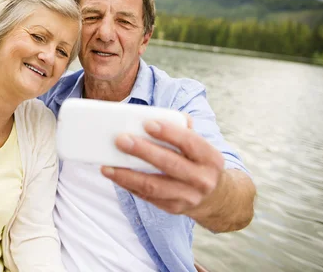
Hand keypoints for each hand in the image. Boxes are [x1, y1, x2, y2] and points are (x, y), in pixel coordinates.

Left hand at [101, 116, 224, 216]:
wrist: (214, 197)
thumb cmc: (197, 161)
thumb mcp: (199, 145)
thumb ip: (182, 128)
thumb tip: (158, 114)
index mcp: (210, 158)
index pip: (190, 142)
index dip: (169, 132)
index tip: (147, 123)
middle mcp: (202, 179)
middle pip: (169, 164)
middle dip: (143, 151)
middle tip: (120, 139)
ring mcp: (188, 197)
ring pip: (154, 186)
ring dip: (127, 175)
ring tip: (107, 166)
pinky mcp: (173, 208)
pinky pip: (147, 197)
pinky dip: (128, 185)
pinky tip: (114, 175)